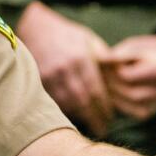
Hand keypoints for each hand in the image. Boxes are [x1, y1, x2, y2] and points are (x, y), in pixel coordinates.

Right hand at [16, 0, 113, 136]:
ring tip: (90, 124)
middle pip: (83, 101)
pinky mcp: (38, 80)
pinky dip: (65, 110)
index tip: (110, 116)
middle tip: (102, 128)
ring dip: (80, 117)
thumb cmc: (66, 34)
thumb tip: (120, 76)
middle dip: (94, 117)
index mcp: (80, 59)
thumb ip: (103, 58)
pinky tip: (73, 115)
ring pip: (67, 104)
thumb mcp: (88, 39)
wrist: (36, 27)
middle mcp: (64, 69)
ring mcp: (49, 76)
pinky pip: (54, 101)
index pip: (96, 90)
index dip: (104, 107)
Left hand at [100, 34, 155, 120]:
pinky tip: (109, 92)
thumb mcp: (134, 47)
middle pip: (130, 93)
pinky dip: (119, 104)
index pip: (127, 76)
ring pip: (131, 105)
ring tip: (101, 82)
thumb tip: (98, 60)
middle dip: (110, 83)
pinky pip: (133, 112)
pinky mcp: (154, 111)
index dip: (110, 69)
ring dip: (112, 94)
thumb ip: (118, 55)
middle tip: (96, 74)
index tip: (101, 62)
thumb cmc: (146, 50)